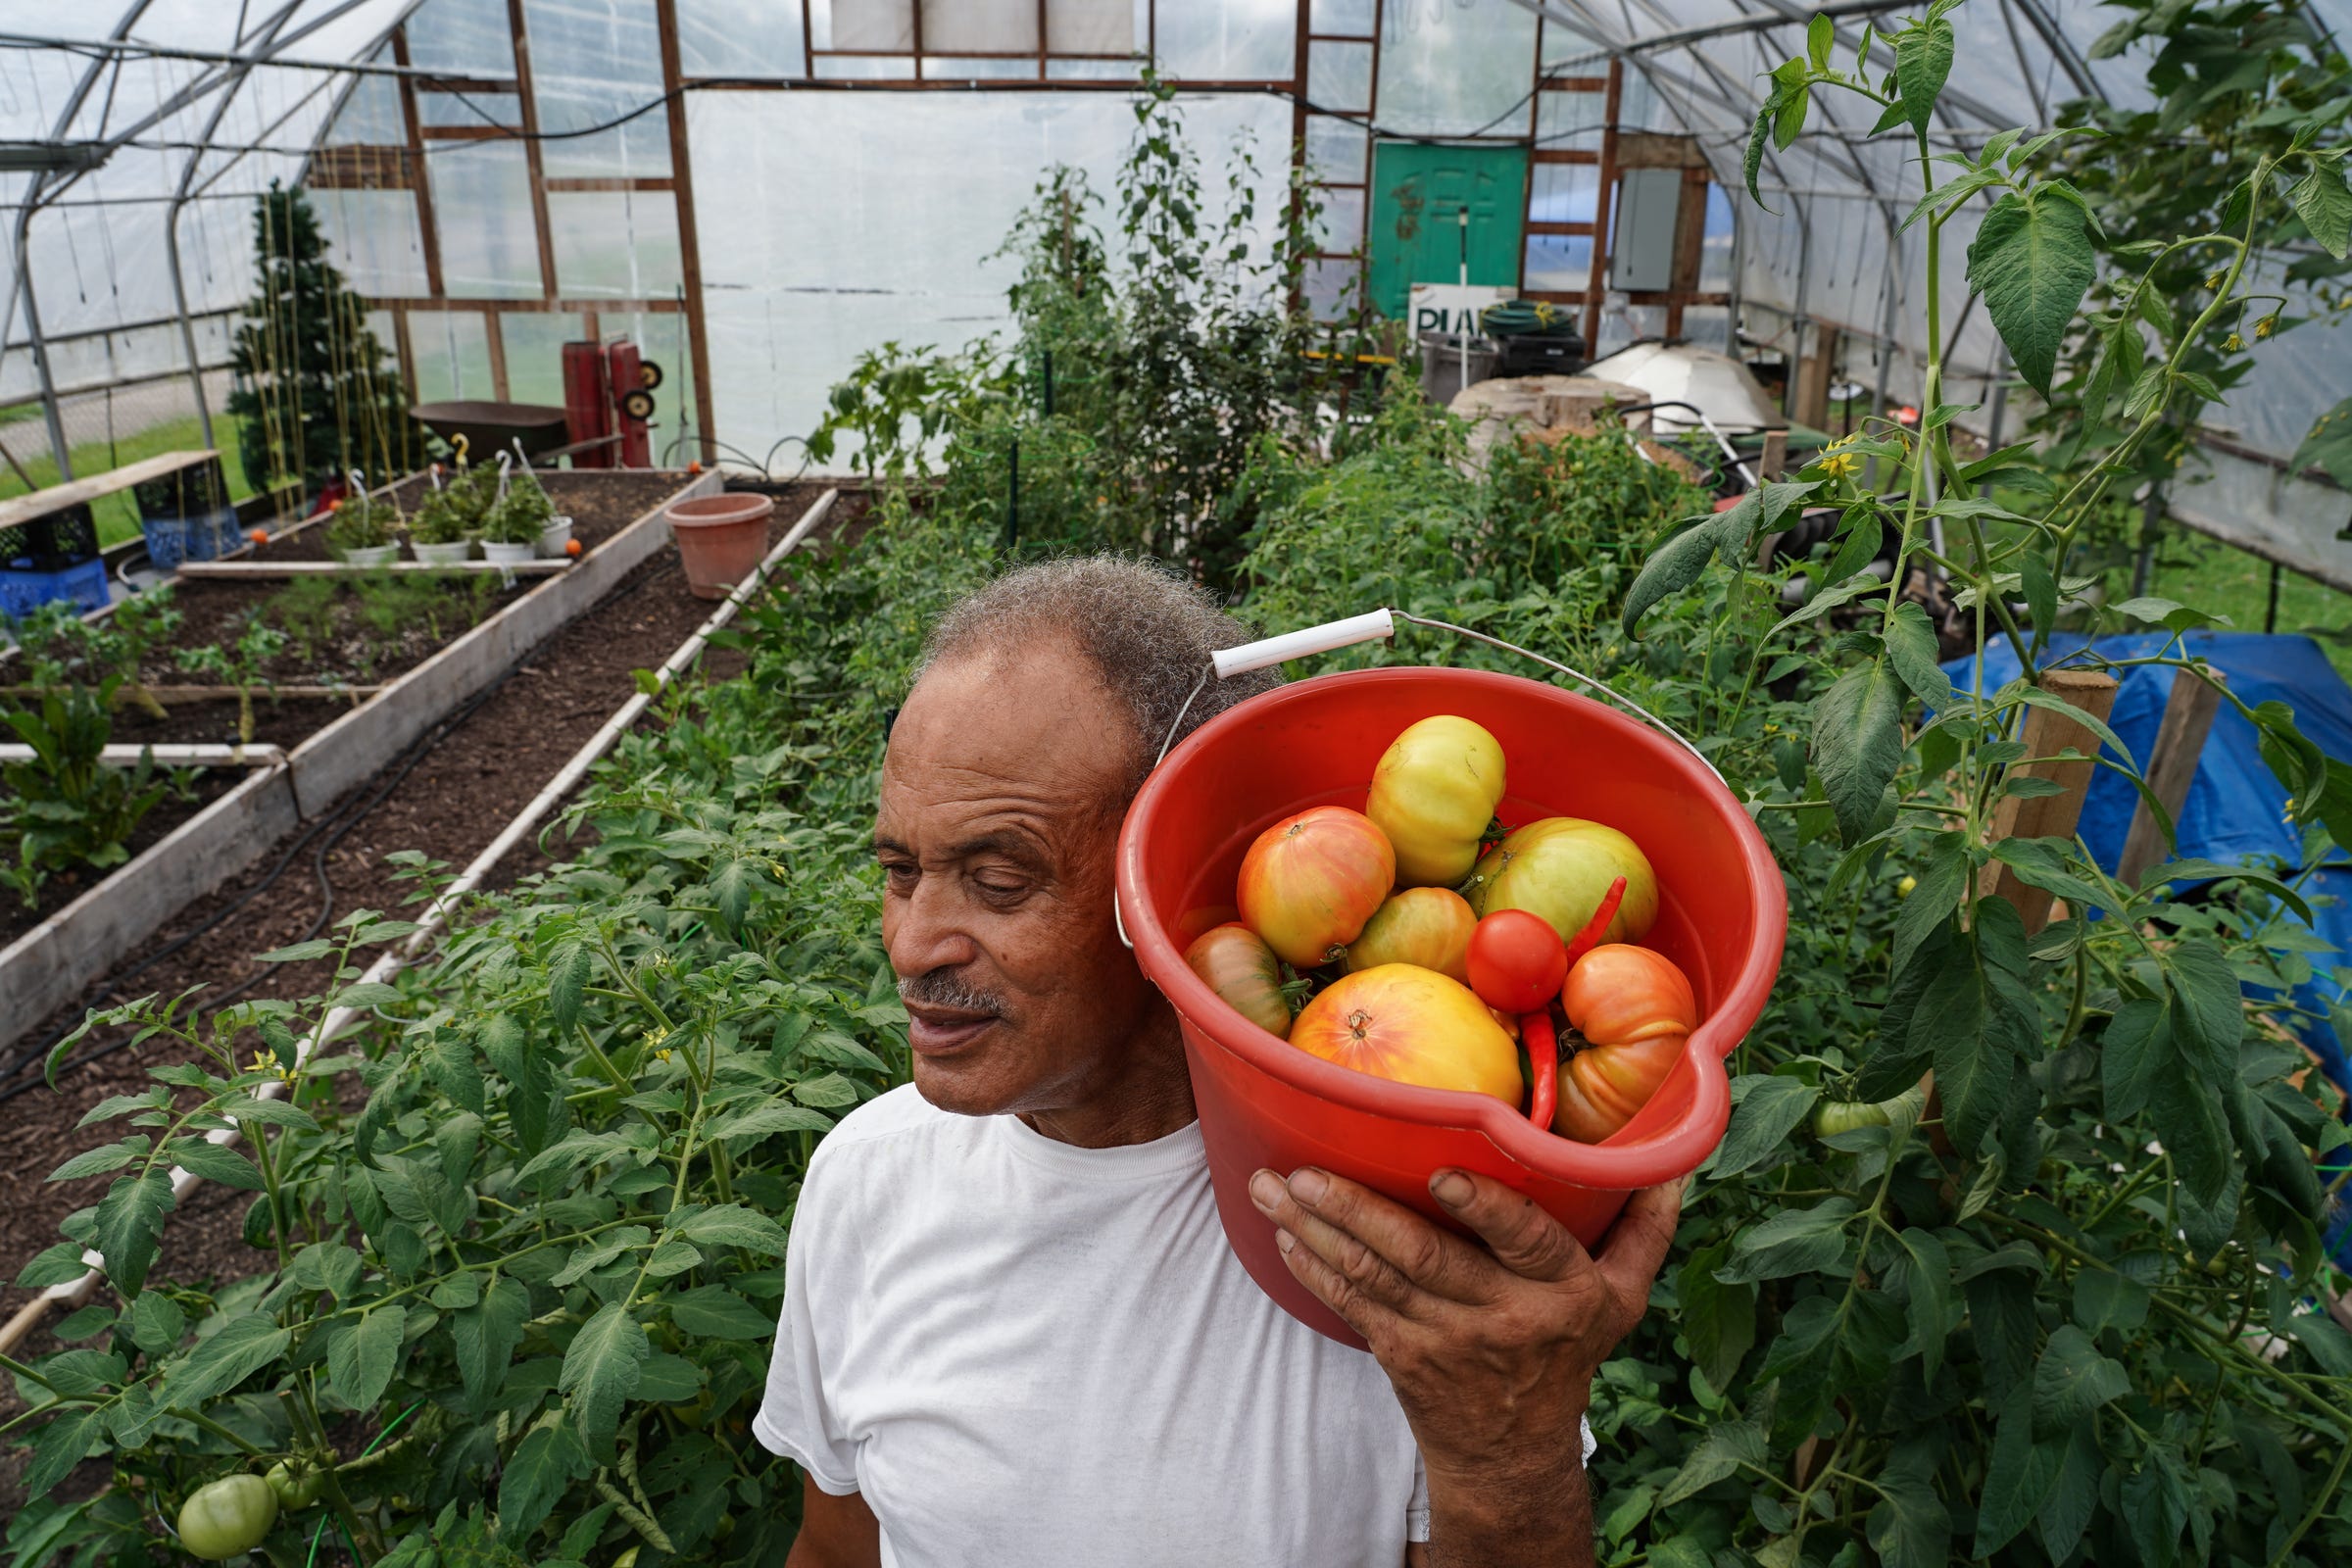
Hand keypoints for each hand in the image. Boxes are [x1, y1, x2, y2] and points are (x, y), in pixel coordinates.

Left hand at [1247, 1166, 1683, 1562]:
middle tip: (1306, 1171)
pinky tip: (1283, 1234)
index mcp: (1560, 1289)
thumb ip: (1642, 1229)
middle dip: (1357, 1211)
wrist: (1513, 1453)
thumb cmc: (1566, 1350)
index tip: (1444, 1175)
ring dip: (1317, 1230)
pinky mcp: (1401, 1355)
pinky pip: (1352, 1306)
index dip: (1485, 1211)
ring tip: (1273, 1186)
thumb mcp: (1620, 1298)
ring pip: (1374, 1276)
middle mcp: (1501, 1315)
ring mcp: (1444, 1339)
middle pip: (1423, 1257)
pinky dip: (1313, 1268)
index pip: (1525, 1241)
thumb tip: (1669, 1161)